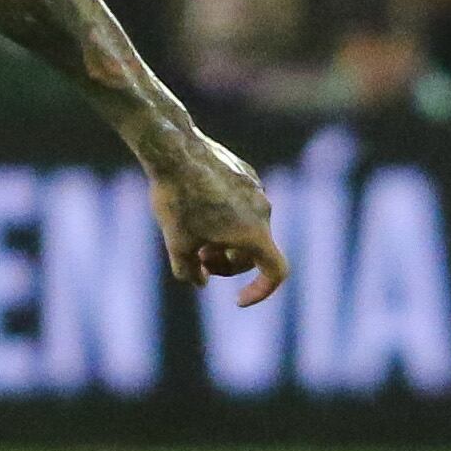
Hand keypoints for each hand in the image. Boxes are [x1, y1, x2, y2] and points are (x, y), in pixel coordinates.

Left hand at [147, 131, 288, 307]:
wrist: (174, 150)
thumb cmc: (177, 200)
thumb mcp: (177, 245)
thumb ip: (190, 271)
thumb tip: (199, 281)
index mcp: (255, 233)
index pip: (276, 272)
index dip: (261, 291)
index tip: (237, 299)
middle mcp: (264, 211)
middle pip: (255, 252)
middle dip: (229, 264)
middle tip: (200, 259)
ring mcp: (257, 189)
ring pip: (247, 226)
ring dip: (226, 240)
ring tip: (194, 234)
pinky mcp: (246, 172)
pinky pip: (241, 203)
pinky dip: (224, 215)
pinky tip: (195, 206)